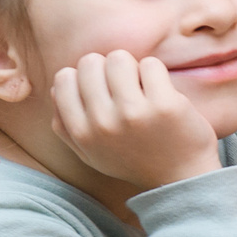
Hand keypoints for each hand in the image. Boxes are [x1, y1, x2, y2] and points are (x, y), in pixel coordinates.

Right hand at [51, 51, 222, 192]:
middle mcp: (103, 123)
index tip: (102, 89)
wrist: (180, 178)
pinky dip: (156, 73)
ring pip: (119, 58)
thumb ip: (66, 124)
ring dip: (132, 67)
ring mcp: (134, 113)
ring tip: (141, 87)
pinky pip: (150, 64)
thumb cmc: (134, 160)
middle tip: (124, 87)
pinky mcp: (165, 105)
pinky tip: (160, 92)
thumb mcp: (91, 152)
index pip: (63, 78)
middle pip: (90, 62)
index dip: (84, 77)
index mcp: (82, 133)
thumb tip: (56, 89)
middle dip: (107, 68)